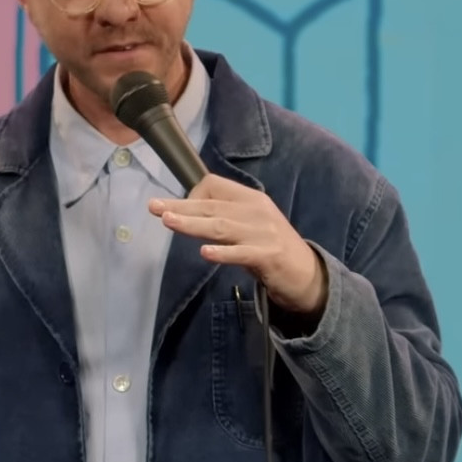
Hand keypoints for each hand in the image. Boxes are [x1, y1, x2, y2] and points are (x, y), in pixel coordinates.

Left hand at [149, 175, 327, 314]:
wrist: (307, 274)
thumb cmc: (272, 248)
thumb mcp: (250, 224)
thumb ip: (225, 216)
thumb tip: (190, 210)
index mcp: (251, 199)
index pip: (215, 187)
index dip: (192, 196)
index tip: (177, 209)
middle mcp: (256, 211)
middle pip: (211, 206)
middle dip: (181, 207)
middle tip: (154, 207)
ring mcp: (263, 233)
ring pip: (221, 226)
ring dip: (192, 224)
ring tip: (169, 221)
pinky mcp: (268, 256)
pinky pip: (241, 253)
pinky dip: (222, 253)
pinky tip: (205, 253)